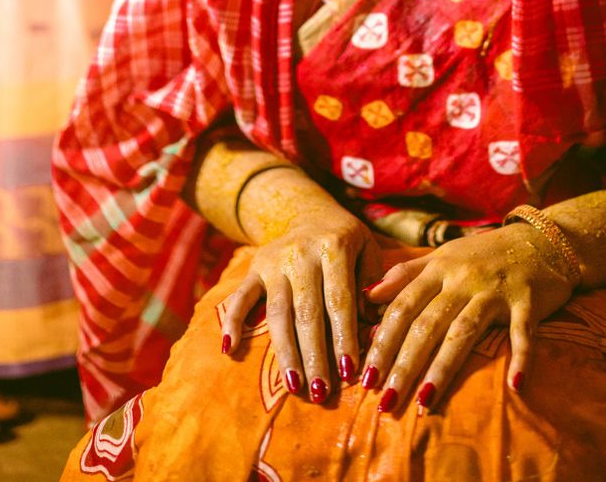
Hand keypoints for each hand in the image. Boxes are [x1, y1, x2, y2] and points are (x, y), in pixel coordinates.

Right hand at [220, 199, 380, 403]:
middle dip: (314, 355)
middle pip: (307, 312)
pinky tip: (230, 349)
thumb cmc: (346, 239)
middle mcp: (301, 253)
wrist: (308, 211)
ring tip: (295, 386)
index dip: (343, 337)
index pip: (339, 300)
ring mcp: (274, 262)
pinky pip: (240, 297)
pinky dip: (233, 322)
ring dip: (286, 352)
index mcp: (334, 246)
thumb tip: (372, 321)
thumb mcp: (368, 248)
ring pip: (278, 313)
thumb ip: (375, 281)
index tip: (349, 372)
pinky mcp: (254, 268)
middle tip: (321, 392)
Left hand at [360, 223, 574, 412]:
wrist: (540, 239)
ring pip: (464, 331)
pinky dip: (521, 357)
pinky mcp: (528, 302)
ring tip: (423, 403)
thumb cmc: (484, 253)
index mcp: (439, 268)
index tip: (364, 377)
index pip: (403, 306)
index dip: (382, 341)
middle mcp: (463, 279)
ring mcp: (495, 291)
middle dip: (403, 364)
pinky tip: (515, 386)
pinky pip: (523, 332)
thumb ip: (406, 275)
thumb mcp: (443, 256)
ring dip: (442, 368)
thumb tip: (367, 297)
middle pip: (427, 324)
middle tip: (385, 401)